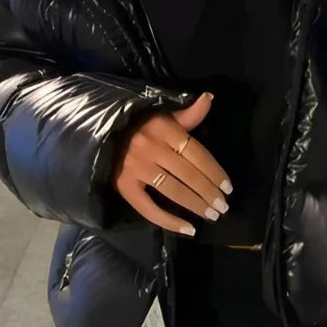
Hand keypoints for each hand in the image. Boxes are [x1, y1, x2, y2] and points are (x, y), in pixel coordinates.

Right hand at [113, 92, 232, 236]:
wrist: (98, 132)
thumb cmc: (137, 124)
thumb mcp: (163, 115)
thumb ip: (189, 113)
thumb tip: (210, 97)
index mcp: (165, 130)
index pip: (197, 154)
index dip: (215, 172)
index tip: (228, 188)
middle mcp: (153, 149)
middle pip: (188, 174)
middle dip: (209, 193)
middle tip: (223, 207)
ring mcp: (138, 169)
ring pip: (173, 191)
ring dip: (195, 205)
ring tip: (212, 215)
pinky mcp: (125, 186)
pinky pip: (150, 208)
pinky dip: (169, 221)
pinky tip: (188, 229)